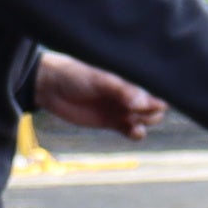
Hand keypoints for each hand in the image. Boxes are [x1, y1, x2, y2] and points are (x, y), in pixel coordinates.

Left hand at [34, 50, 164, 137]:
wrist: (51, 86)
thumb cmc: (76, 74)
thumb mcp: (100, 79)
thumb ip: (122, 91)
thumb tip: (144, 103)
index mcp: (129, 78)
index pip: (154, 89)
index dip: (157, 97)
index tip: (150, 102)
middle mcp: (128, 94)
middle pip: (153, 108)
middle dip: (152, 112)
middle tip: (136, 111)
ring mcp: (120, 108)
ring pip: (144, 120)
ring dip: (145, 123)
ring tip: (134, 123)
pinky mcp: (111, 122)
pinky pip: (130, 131)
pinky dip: (136, 133)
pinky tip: (134, 132)